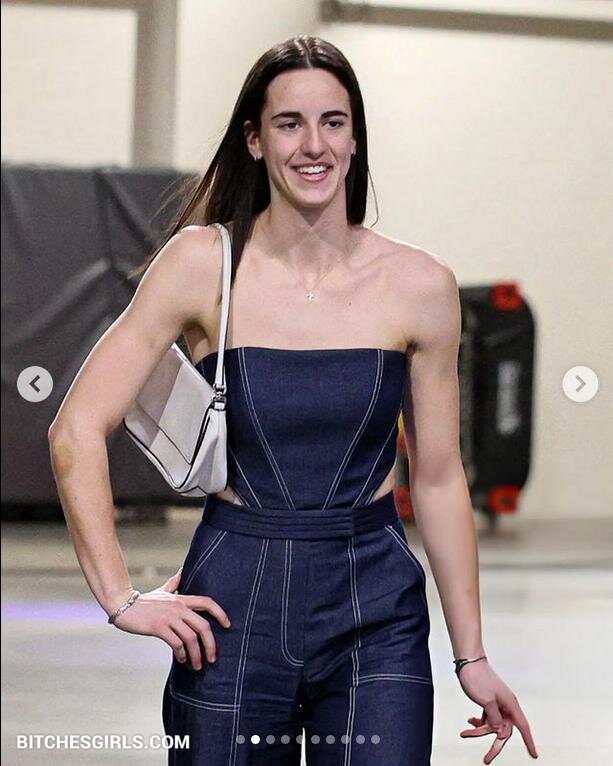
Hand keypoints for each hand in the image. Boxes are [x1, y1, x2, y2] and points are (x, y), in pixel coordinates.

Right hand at [110, 568, 230, 669]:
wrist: (122, 605)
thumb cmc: (144, 601)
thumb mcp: (162, 590)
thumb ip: (174, 583)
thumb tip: (182, 572)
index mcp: (181, 599)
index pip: (207, 603)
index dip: (220, 613)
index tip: (227, 625)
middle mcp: (178, 607)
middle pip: (203, 625)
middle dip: (211, 644)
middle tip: (212, 659)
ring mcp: (169, 617)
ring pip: (191, 638)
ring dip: (196, 654)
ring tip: (197, 665)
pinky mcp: (158, 627)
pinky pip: (176, 643)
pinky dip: (181, 654)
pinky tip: (181, 660)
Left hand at [456, 660, 537, 763]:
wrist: (467, 662)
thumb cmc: (478, 676)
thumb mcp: (486, 702)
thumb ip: (494, 718)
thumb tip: (500, 730)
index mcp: (510, 704)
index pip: (523, 727)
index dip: (529, 742)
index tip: (534, 754)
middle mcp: (505, 705)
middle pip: (504, 730)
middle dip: (494, 744)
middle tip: (487, 758)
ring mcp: (496, 703)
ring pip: (493, 724)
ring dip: (480, 730)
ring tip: (466, 732)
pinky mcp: (488, 701)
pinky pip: (487, 717)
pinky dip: (479, 722)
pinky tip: (470, 722)